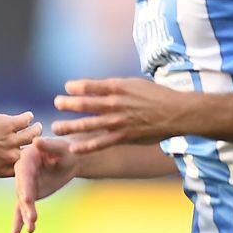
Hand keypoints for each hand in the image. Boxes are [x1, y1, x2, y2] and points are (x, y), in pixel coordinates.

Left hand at [0, 110, 40, 177]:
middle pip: (35, 152)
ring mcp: (10, 140)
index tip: (37, 155)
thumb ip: (3, 167)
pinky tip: (27, 116)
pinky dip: (28, 117)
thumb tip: (18, 165)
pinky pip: (26, 120)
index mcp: (4, 170)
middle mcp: (9, 157)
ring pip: (34, 134)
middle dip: (39, 146)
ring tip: (36, 126)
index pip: (28, 167)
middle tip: (39, 140)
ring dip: (37, 129)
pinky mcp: (8, 124)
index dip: (35, 160)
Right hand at [12, 135, 81, 232]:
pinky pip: (22, 208)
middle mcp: (21, 172)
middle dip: (26, 205)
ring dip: (26, 216)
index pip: (24, 174)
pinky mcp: (28, 194)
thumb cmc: (67, 149)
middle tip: (32, 218)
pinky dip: (21, 220)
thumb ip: (49, 145)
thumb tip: (37, 141)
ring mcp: (24, 184)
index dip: (25, 187)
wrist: (70, 159)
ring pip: (22, 202)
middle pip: (22, 190)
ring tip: (31, 229)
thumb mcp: (61, 147)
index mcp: (26, 158)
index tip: (28, 200)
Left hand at [52, 76, 183, 153]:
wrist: (176, 112)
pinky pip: (101, 142)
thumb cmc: (157, 96)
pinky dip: (87, 146)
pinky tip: (74, 148)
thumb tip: (100, 88)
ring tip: (56, 127)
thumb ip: (116, 87)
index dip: (76, 87)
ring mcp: (118, 121)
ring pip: (89, 124)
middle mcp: (115, 103)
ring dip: (70, 126)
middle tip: (56, 103)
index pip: (91, 86)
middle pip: (86, 104)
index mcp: (118, 87)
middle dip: (68, 104)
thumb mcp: (135, 84)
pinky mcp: (123, 136)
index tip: (67, 88)